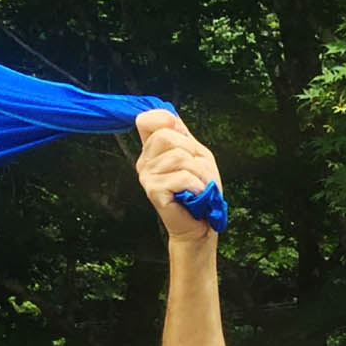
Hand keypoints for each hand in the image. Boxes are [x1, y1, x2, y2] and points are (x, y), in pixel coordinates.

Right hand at [135, 110, 220, 241]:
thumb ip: (183, 136)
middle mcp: (145, 161)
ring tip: (200, 187)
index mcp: (152, 150)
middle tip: (199, 172)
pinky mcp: (153, 191)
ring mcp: (146, 176)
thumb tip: (171, 119)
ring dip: (200, 173)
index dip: (165, 120)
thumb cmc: (199, 192)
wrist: (199, 226)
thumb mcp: (197, 156)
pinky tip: (197, 195)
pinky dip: (197, 186)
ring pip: (178, 156)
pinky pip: (182, 177)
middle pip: (165, 135)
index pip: (147, 120)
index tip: (182, 136)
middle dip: (192, 152)